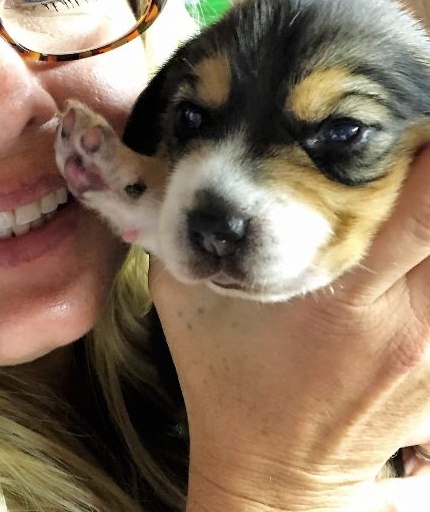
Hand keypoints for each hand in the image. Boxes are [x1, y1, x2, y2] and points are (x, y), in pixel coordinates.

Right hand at [149, 147, 429, 511]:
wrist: (272, 473)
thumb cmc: (224, 383)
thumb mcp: (185, 301)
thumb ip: (187, 230)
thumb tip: (184, 164)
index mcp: (342, 299)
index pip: (427, 203)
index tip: (407, 115)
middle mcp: (409, 320)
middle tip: (407, 140)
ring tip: (400, 194)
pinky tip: (404, 248)